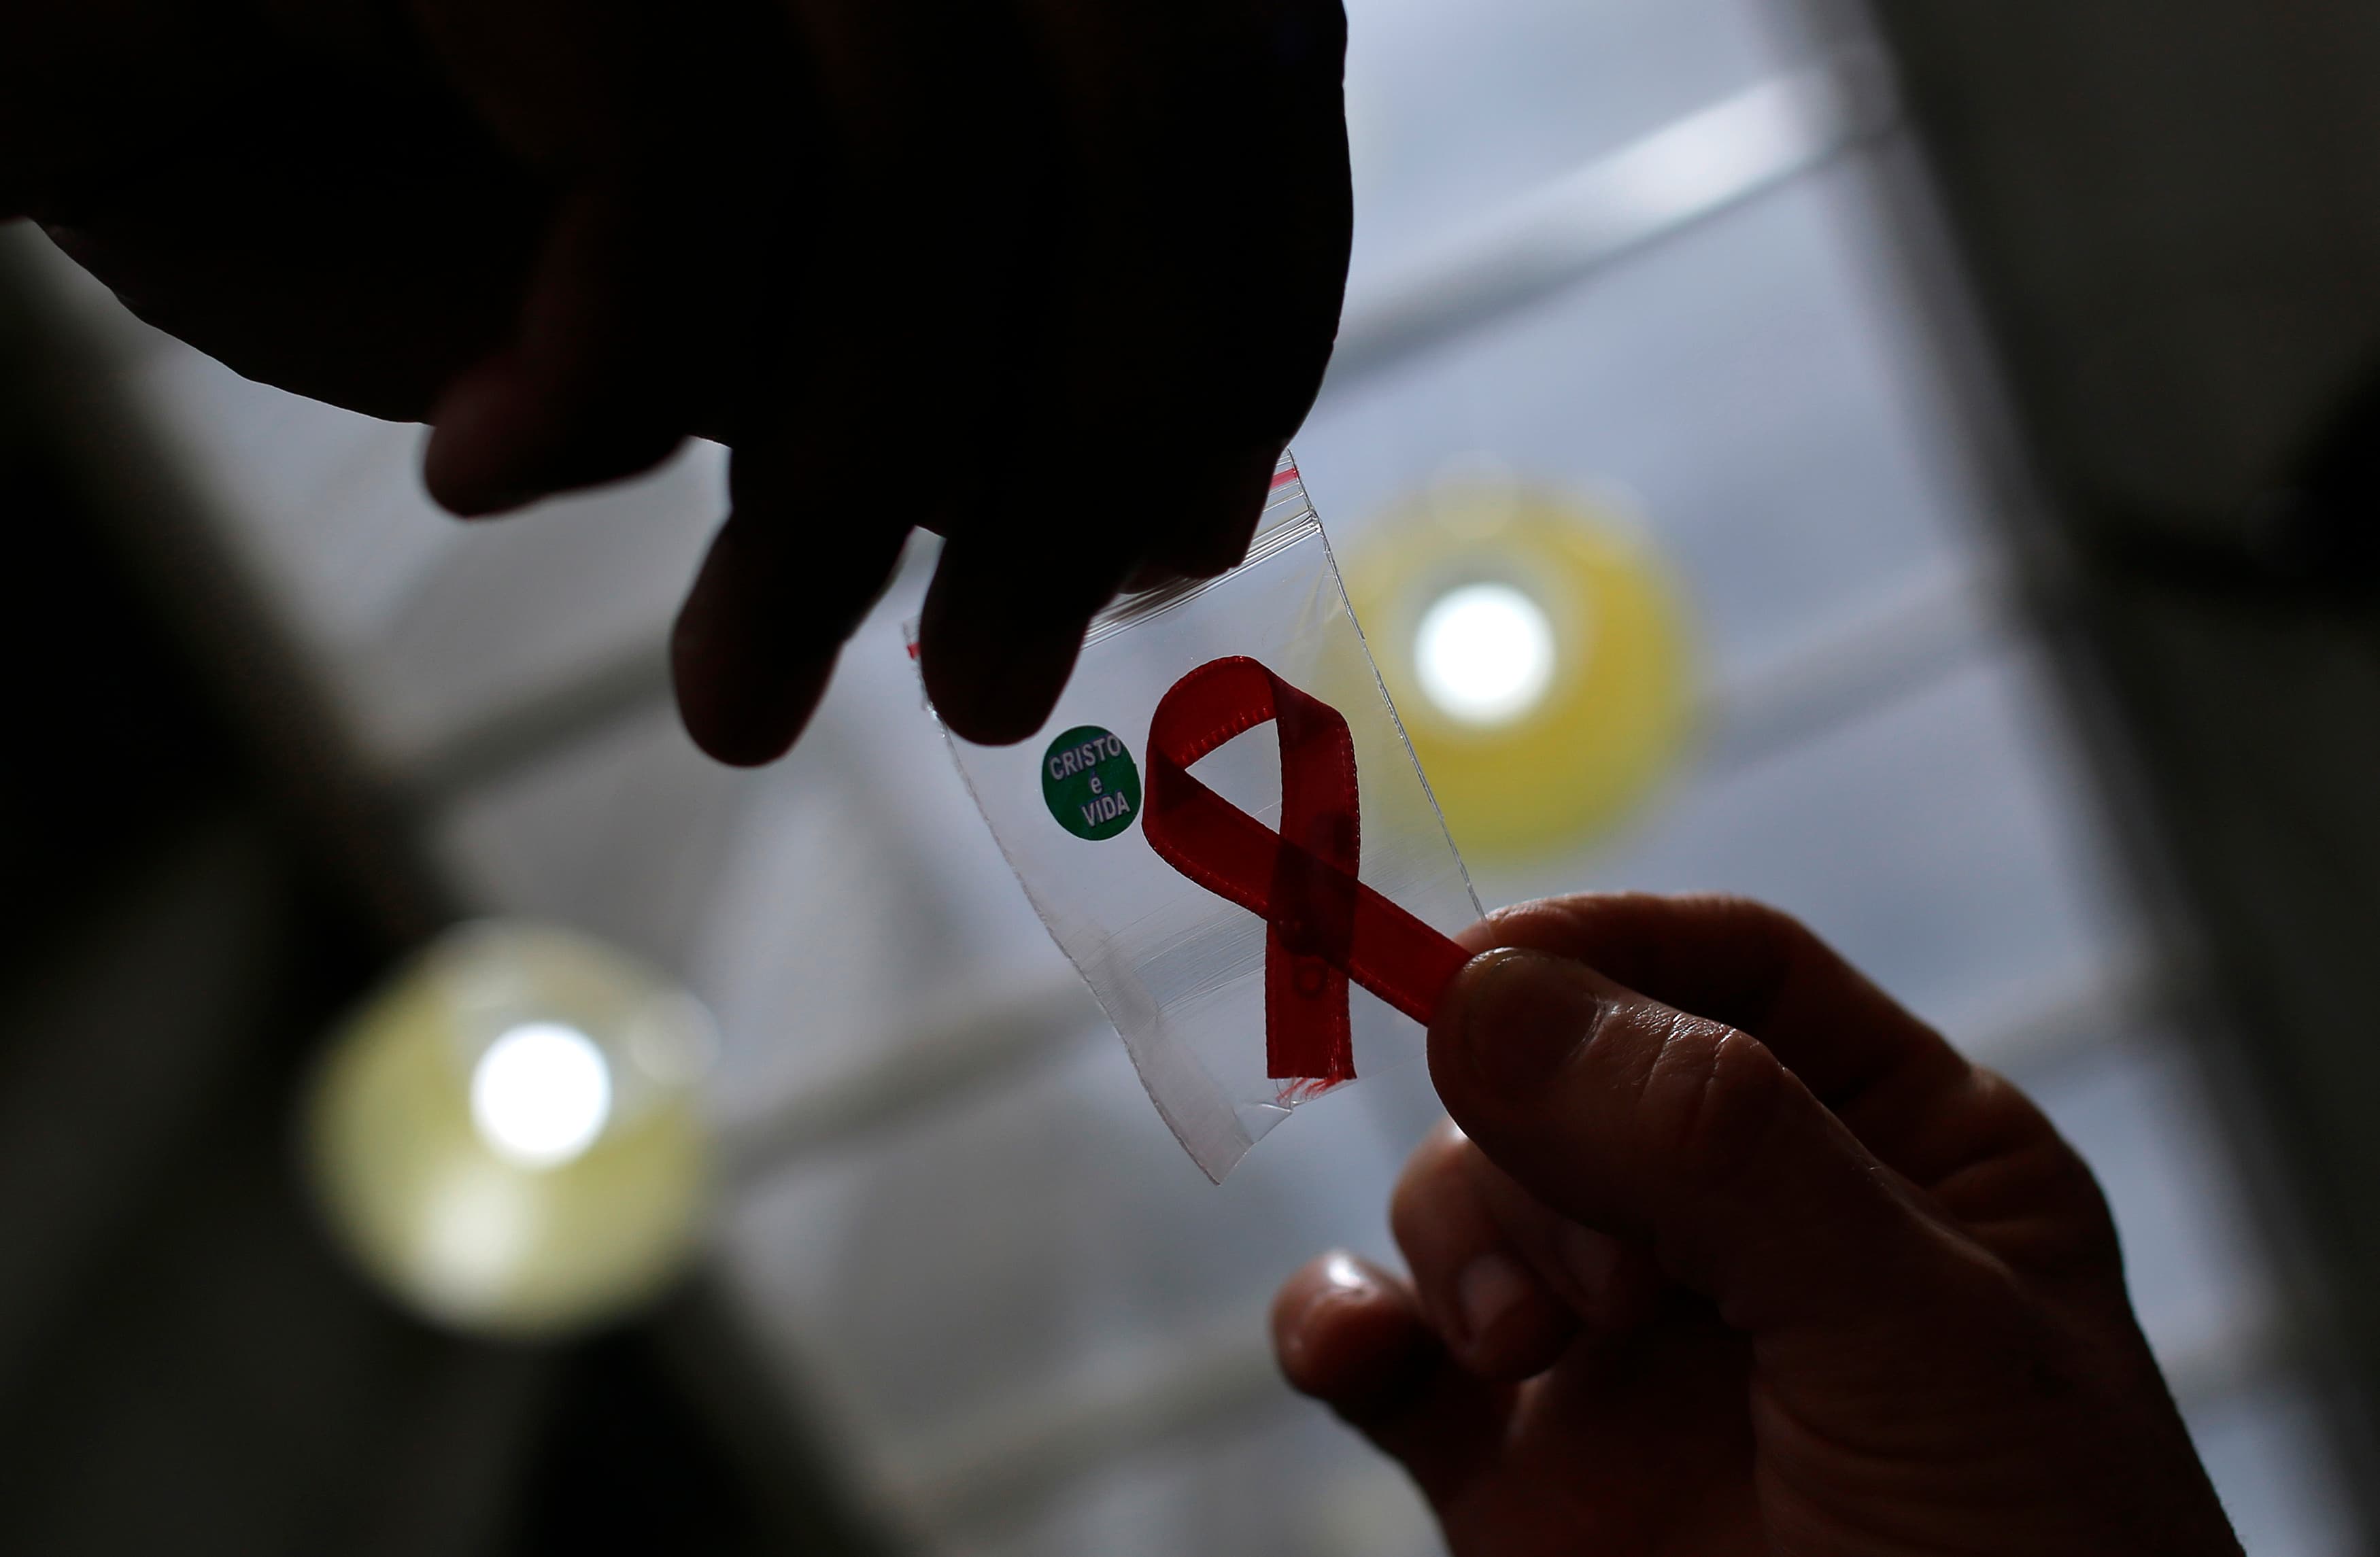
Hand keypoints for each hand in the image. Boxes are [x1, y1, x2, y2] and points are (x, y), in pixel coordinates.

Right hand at [7, 0, 1350, 760]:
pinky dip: (612, 370)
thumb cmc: (356, 143)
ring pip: (944, 153)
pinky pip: (695, 143)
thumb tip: (1172, 494)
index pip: (1235, 74)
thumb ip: (933, 337)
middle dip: (1090, 440)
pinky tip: (496, 463)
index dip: (1239, 332)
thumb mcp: (710, 289)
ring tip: (734, 682)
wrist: (39, 29)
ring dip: (841, 488)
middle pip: (1155, 101)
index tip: (1153, 558)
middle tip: (983, 690)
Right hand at [1272, 894, 2240, 1555]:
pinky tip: (1348, 1349)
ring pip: (1466, 1194)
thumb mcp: (1916, 1333)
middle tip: (1598, 1272)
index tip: (1490, 967)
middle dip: (1538, 1136)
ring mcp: (1619, 1351)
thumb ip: (1722, 1149)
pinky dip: (1338, 1324)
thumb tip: (1487, 990)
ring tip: (1530, 1349)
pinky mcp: (1512, 1469)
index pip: (1732, 973)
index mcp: (1894, 1153)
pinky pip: (1384, 1349)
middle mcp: (1743, 1230)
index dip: (1605, 945)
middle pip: (1567, 1072)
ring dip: (1462, 1237)